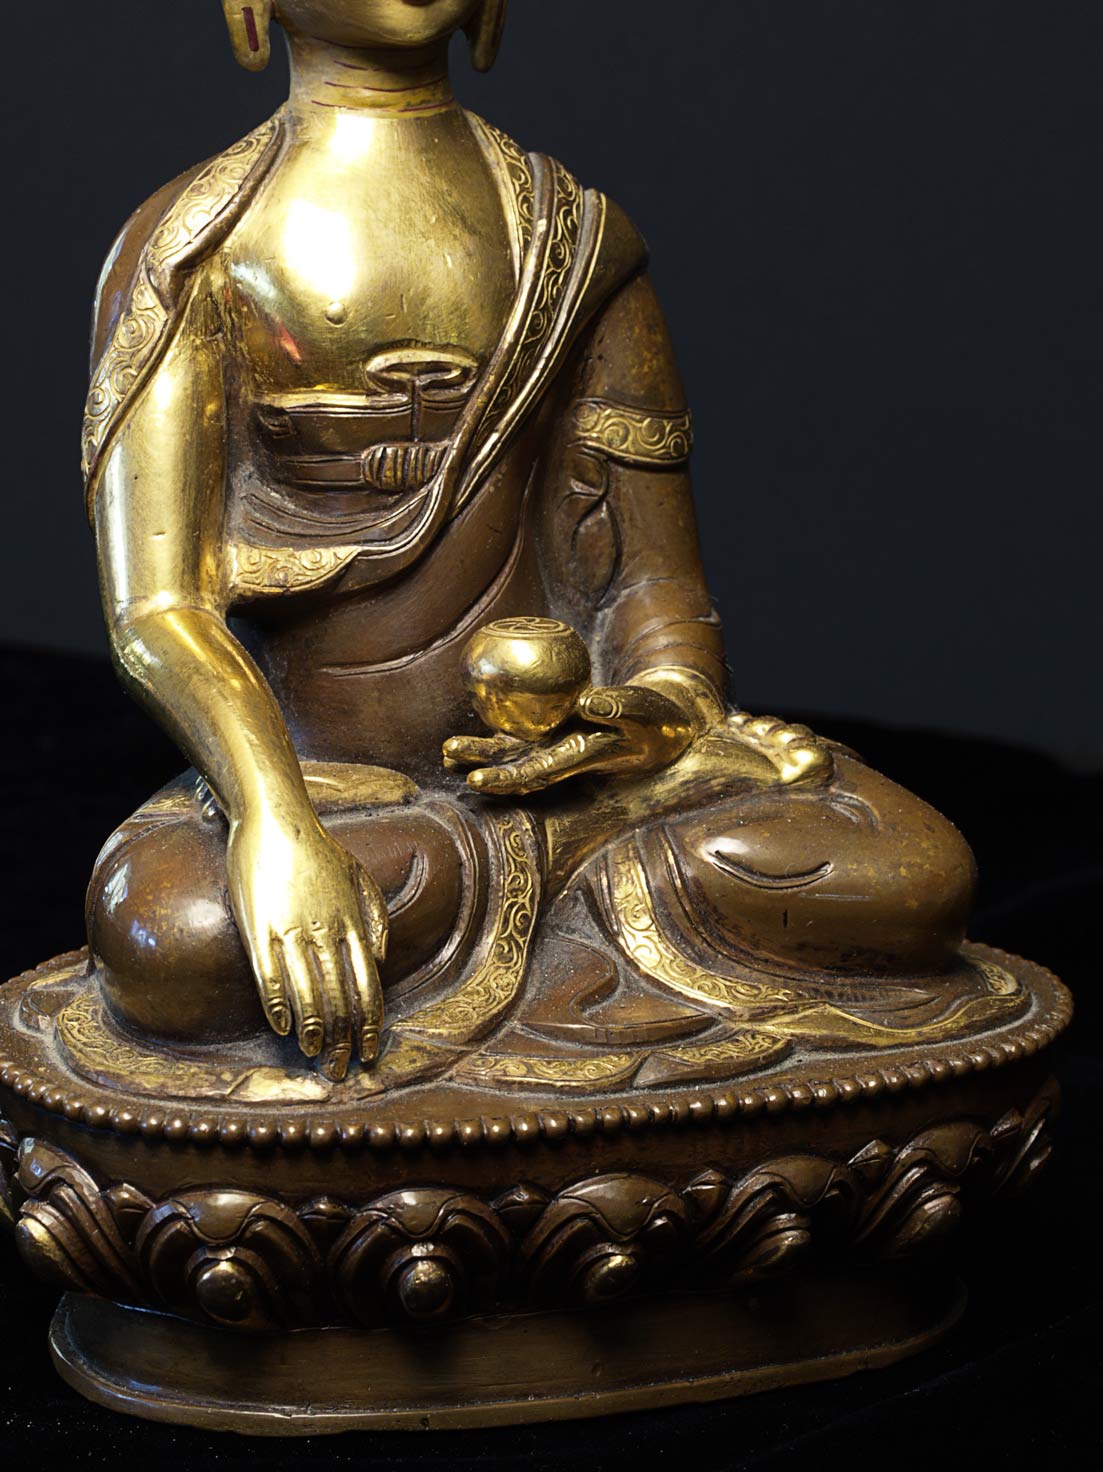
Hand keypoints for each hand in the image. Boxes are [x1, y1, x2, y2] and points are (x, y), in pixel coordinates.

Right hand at [226, 808, 387, 1079]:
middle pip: (340, 998)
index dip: (369, 1025)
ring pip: (307, 993)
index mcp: (353, 923)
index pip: (368, 986)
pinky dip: (277, 1005)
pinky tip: (283, 1027)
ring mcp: (291, 930)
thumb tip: (380, 961)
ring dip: (312, 1030)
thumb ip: (376, 918)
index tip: (368, 1052)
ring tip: (313, 1054)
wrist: (275, 819)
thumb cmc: (319, 850)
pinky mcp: (259, 927)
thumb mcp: (361, 877)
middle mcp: (326, 932)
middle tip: (339, 1068)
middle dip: (342, 1040)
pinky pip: (269, 975)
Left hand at [443, 684, 694, 795]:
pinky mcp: (561, 734)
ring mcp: (562, 748)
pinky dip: (501, 736)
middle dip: (483, 764)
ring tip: (447, 752)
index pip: (538, 772)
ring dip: (484, 754)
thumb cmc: (659, 719)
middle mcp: (566, 757)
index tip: (477, 778)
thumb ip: (620, 706)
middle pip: (518, 766)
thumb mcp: (646, 711)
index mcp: (584, 758)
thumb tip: (585, 702)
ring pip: (518, 754)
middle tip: (448, 755)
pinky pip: (526, 737)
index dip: (506, 778)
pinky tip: (477, 728)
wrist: (667, 725)